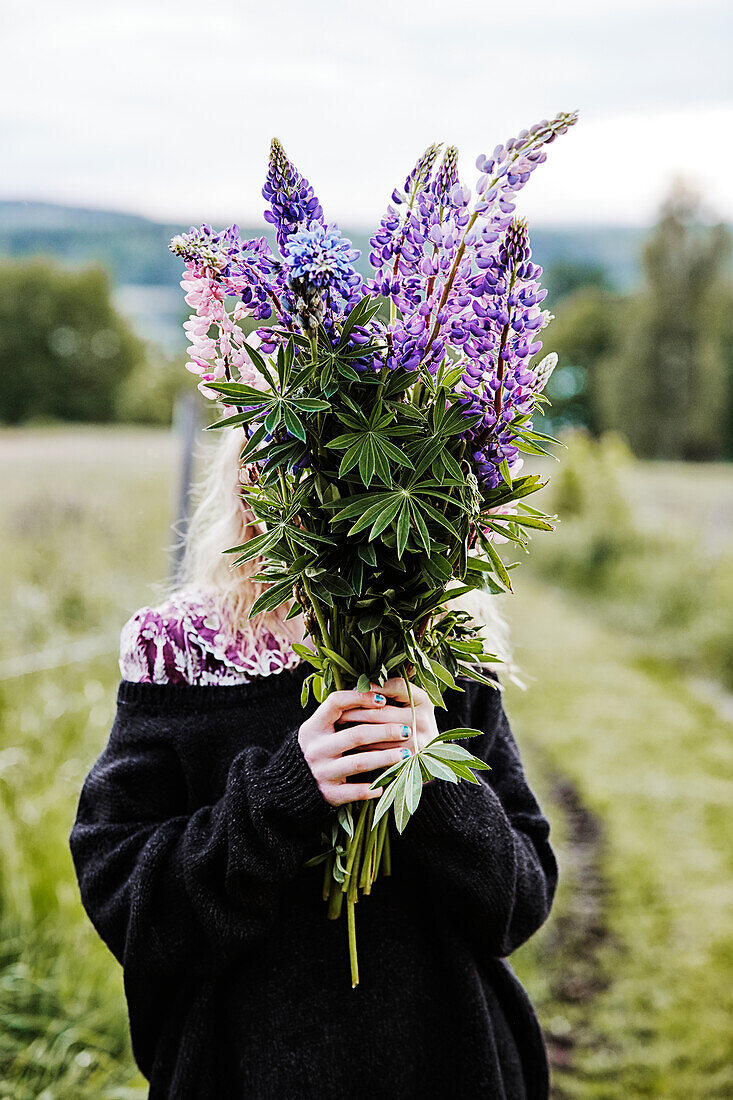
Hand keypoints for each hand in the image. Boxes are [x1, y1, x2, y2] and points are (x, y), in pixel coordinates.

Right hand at [298, 686, 421, 806]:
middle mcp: (316, 748)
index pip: (336, 703)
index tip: (383, 699)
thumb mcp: (320, 728)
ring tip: (406, 754)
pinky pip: (355, 791)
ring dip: (386, 757)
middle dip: (385, 731)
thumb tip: (379, 694)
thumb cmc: (318, 747)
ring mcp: (322, 772)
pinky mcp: (329, 794)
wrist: (293, 784)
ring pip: (360, 762)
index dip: (360, 697)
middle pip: (356, 734)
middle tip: (406, 730)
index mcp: (313, 727)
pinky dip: (372, 787)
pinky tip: (386, 783)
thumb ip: (341, 714)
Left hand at [344, 678, 438, 755]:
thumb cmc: (412, 724)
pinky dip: (362, 748)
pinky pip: (378, 752)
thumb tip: (359, 686)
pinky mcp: (408, 760)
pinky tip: (350, 744)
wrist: (430, 757)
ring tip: (340, 726)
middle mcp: (423, 720)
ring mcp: (417, 741)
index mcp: (424, 701)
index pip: (397, 686)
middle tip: (339, 711)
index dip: (374, 687)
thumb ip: (391, 693)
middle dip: (356, 711)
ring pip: (376, 734)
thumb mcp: (408, 705)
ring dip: (355, 730)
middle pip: (381, 712)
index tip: (355, 688)